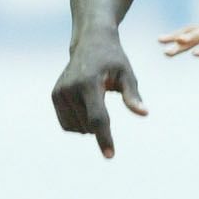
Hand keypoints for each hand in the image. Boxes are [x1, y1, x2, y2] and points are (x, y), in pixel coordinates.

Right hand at [51, 32, 146, 157]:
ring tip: (96, 98)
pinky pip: (68, 125)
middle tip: (105, 95)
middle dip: (102, 123)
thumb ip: (132, 95)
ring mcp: (60, 92)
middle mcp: (70, 88)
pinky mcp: (55, 96)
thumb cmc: (113, 59)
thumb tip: (144, 113)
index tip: (110, 155)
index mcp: (89, 83)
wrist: (90, 42)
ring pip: (79, 128)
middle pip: (90, 126)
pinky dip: (79, 123)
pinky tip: (86, 105)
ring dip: (90, 124)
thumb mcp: (127, 74)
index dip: (104, 138)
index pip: (97, 118)